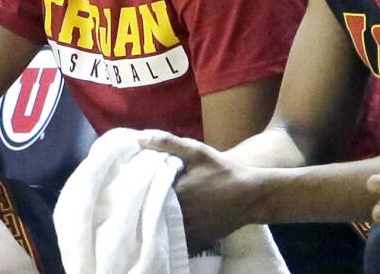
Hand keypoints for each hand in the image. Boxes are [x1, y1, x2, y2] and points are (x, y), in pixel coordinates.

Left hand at [140, 130, 260, 250]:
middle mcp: (180, 216)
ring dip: (154, 223)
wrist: (250, 195)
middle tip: (136, 200)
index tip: (130, 185)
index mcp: (175, 193)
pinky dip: (168, 236)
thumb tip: (139, 138)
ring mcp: (189, 231)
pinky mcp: (198, 241)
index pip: (144, 194)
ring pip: (162, 231)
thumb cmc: (222, 170)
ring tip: (148, 213)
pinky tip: (166, 226)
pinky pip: (176, 241)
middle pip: (150, 214)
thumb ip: (167, 143)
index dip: (135, 190)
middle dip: (143, 207)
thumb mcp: (196, 151)